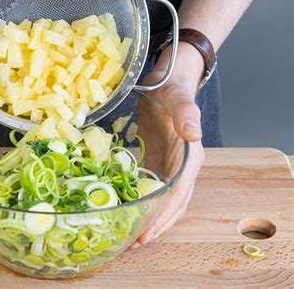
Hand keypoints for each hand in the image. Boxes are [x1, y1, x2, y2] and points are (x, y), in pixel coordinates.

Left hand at [131, 42, 205, 248]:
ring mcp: (170, 166)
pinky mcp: (157, 161)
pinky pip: (152, 187)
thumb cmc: (172, 88)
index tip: (147, 233)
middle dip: (157, 225)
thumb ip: (187, 114)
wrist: (165, 80)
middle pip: (174, 204)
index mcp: (190, 156)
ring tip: (132, 236)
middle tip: (135, 243)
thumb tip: (194, 135)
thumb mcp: (177, 97)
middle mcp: (182, 166)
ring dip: (151, 219)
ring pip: (164, 200)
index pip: (179, 193)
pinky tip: (129, 210)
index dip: (164, 215)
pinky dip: (143, 202)